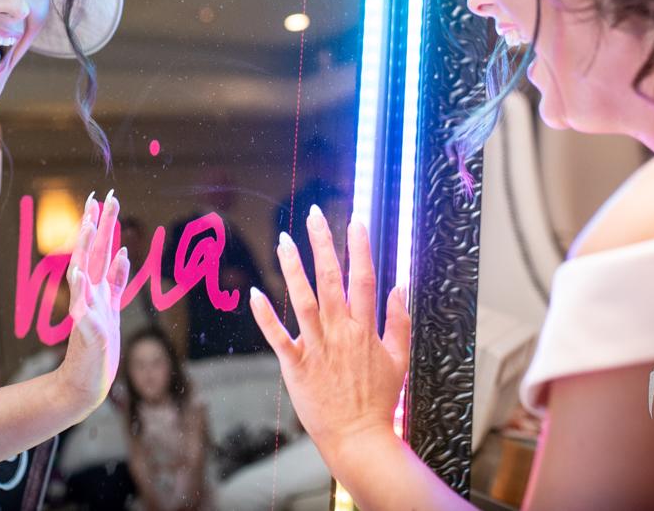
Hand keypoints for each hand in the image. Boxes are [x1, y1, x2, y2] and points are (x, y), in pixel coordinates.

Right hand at [54, 192, 130, 416]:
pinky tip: (78, 274)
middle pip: (91, 254)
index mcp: (98, 288)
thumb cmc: (99, 345)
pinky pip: (82, 309)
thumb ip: (116, 280)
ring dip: (85, 249)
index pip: (99, 250)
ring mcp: (86, 311)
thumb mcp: (112, 307)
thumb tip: (124, 252)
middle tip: (97, 198)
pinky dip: (80, 292)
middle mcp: (89, 295)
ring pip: (84, 274)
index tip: (104, 197)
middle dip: (96, 225)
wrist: (86, 382)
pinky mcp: (87, 332)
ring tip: (88, 224)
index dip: (104, 224)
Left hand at [250, 207, 409, 463]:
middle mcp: (341, 332)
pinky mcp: (296, 365)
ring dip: (293, 268)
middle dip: (322, 243)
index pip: (363, 278)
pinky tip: (254, 293)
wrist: (359, 438)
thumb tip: (399, 286)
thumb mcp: (400, 359)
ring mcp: (317, 347)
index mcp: (365, 328)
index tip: (356, 219)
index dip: (360, 247)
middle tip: (314, 214)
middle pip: (331, 279)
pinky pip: (277, 336)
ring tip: (284, 240)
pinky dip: (265, 315)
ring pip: (303, 300)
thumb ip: (399, 321)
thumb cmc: (380, 400)